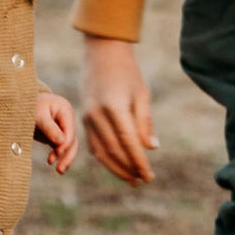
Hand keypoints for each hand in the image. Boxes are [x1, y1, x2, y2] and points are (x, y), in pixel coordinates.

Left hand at [34, 92, 78, 173]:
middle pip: (72, 139)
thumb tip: (62, 143)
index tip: (57, 154)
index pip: (69, 130)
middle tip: (60, 169)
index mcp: (65, 109)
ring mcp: (63, 126)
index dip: (65, 144)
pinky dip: (58, 155)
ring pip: (69, 145)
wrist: (18, 103)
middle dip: (67, 155)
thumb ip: (49, 128)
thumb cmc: (28, 106)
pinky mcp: (56, 134)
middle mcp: (67, 118)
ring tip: (58, 170)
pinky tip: (51, 162)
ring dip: (64, 157)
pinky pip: (61, 146)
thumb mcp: (37, 116)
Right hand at [81, 36, 157, 184]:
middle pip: (113, 151)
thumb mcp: (141, 94)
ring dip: (116, 168)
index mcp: (113, 107)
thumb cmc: (127, 73)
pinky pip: (92, 144)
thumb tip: (151, 148)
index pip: (128, 143)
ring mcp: (87, 117)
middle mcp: (97, 115)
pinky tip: (117, 165)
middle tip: (142, 180)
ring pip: (100, 152)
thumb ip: (145, 122)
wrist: (102, 54)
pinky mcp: (83, 119)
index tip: (149, 175)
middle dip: (128, 169)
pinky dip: (105, 158)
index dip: (138, 162)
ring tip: (131, 179)